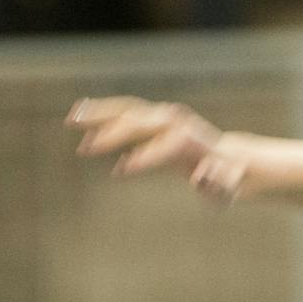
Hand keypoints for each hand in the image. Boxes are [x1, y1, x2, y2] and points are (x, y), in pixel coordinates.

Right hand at [69, 96, 259, 202]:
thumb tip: (201, 176)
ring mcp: (164, 116)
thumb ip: (218, 186)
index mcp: (191, 141)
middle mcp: (175, 122)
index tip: (122, 172)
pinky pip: (124, 111)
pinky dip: (102, 112)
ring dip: (98, 114)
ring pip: (127, 111)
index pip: (164, 146)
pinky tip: (79, 114)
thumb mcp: (227, 190)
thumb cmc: (229, 182)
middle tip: (86, 149)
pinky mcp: (154, 118)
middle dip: (113, 135)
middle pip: (140, 122)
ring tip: (71, 119)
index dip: (145, 159)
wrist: (231, 159)